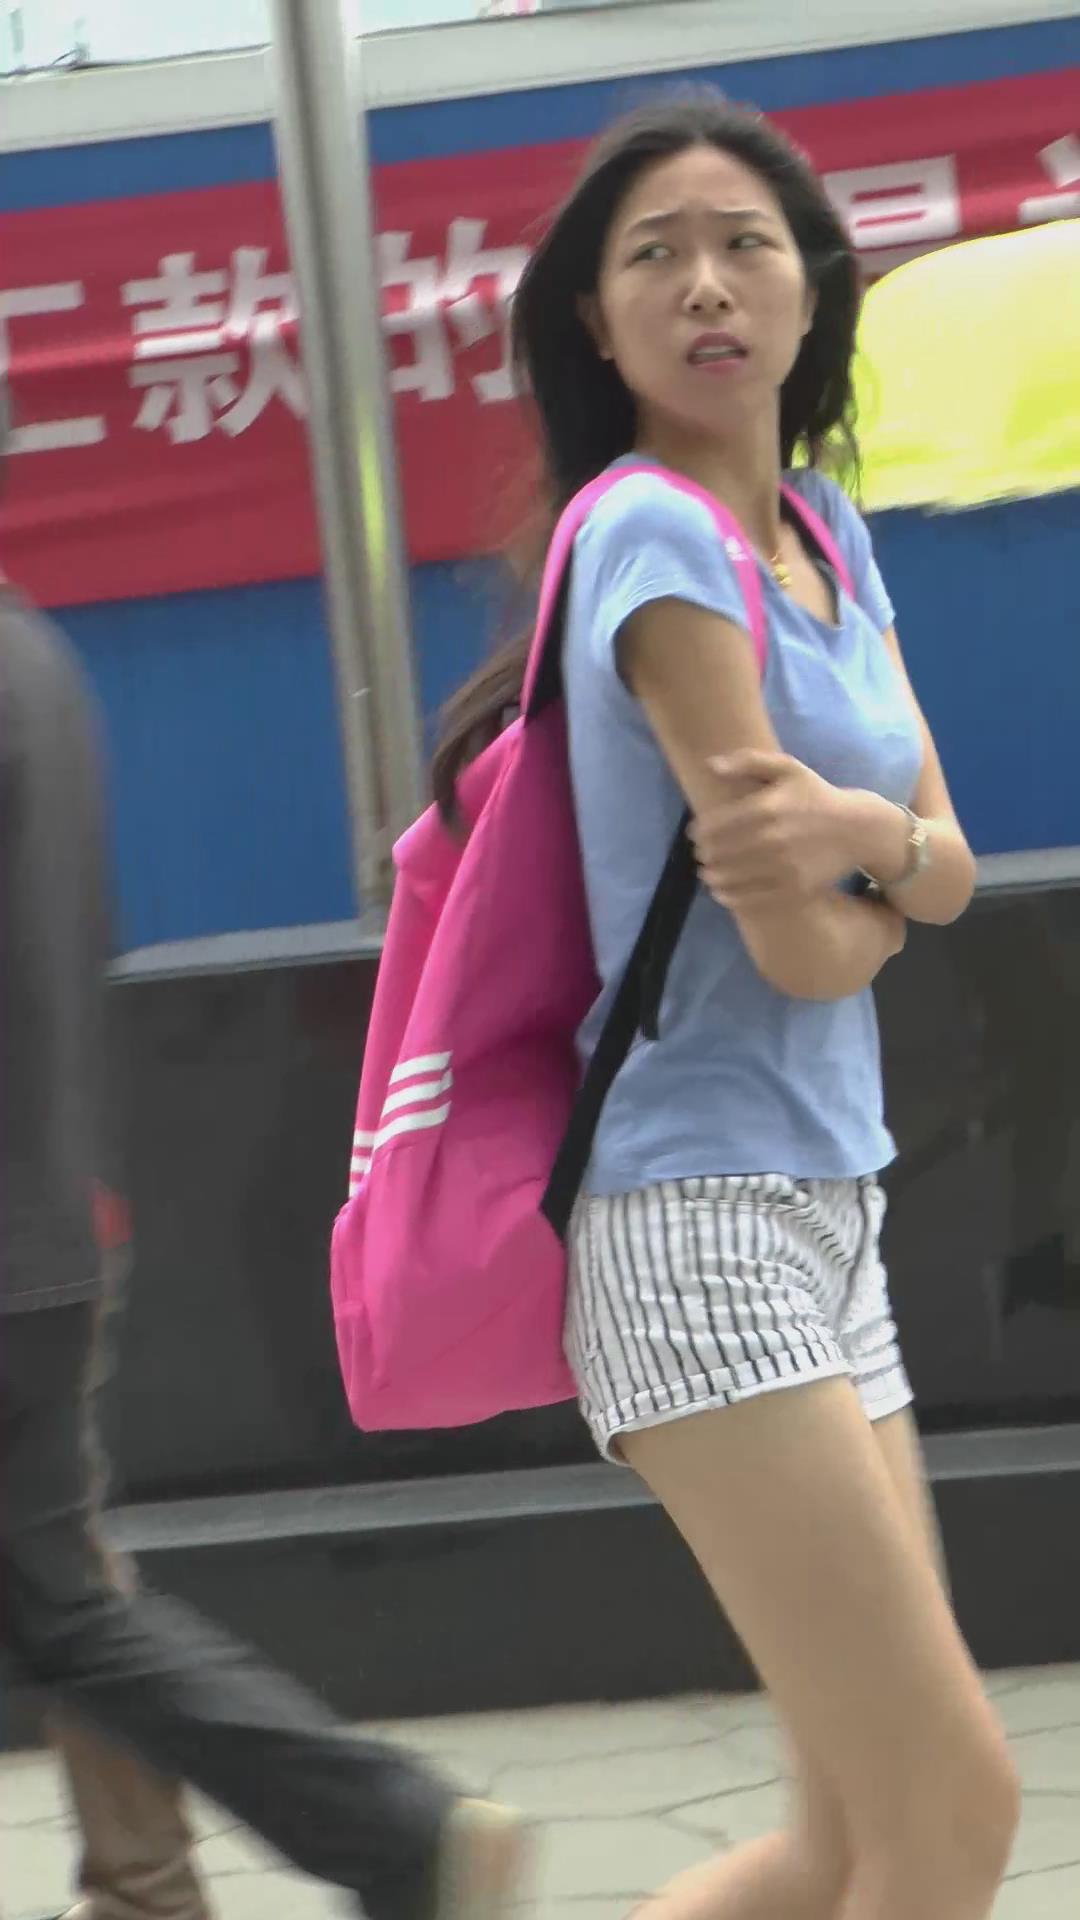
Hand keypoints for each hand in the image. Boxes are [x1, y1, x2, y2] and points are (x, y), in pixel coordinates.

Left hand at [690, 749, 856, 904]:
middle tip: (702, 855)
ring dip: (711, 876)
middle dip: (703, 855)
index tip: (695, 835)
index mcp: (766, 808)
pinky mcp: (792, 889)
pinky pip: (749, 898)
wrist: (857, 829)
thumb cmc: (815, 796)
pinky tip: (721, 891)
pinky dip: (728, 896)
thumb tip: (710, 765)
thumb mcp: (787, 768)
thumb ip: (747, 762)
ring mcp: (782, 867)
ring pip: (728, 878)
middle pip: (717, 853)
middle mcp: (772, 839)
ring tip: (708, 873)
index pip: (713, 826)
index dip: (697, 833)